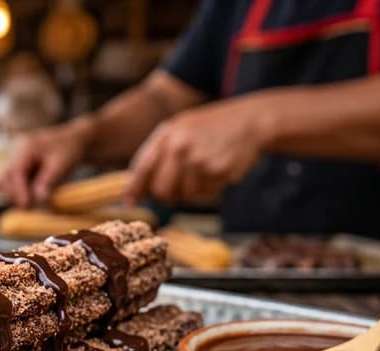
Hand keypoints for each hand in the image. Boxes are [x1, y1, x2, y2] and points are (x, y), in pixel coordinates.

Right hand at [0, 119, 92, 206]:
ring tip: (31, 202)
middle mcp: (16, 151)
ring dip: (14, 194)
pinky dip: (18, 191)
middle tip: (30, 207)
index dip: (18, 191)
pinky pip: (10, 183)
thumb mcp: (62, 165)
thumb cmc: (70, 150)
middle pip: (2, 178)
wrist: (74, 140)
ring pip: (3, 182)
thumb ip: (49, 181)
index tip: (27, 206)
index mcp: (26, 147)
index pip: (14, 172)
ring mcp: (14, 158)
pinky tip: (31, 195)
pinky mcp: (16, 166)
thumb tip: (38, 200)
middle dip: (13, 195)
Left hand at [127, 98, 271, 204]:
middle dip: (166, 195)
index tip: (130, 202)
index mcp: (167, 134)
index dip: (134, 189)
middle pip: (161, 189)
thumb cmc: (209, 127)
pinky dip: (209, 188)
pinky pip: (206, 194)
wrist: (250, 120)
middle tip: (176, 190)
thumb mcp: (179, 129)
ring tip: (201, 173)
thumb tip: (132, 192)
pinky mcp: (219, 171)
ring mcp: (200, 159)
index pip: (142, 168)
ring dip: (191, 192)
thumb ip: (156, 155)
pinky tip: (216, 170)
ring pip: (185, 195)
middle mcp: (180, 146)